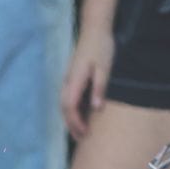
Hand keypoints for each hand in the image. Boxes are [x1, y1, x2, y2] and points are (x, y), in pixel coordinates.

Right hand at [61, 0, 118, 140]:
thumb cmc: (101, 47)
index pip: (70, 107)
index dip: (76, 122)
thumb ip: (99, 87)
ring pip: (64, 106)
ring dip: (71, 120)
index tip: (85, 133)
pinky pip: (68, 100)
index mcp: (74, 80)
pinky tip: (81, 117)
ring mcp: (67, 81)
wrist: (94, 29)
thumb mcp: (104, 67)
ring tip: (81, 132)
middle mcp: (67, 83)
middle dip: (72, 126)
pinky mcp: (70, 80)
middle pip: (64, 110)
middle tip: (83, 139)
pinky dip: (72, 112)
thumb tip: (96, 108)